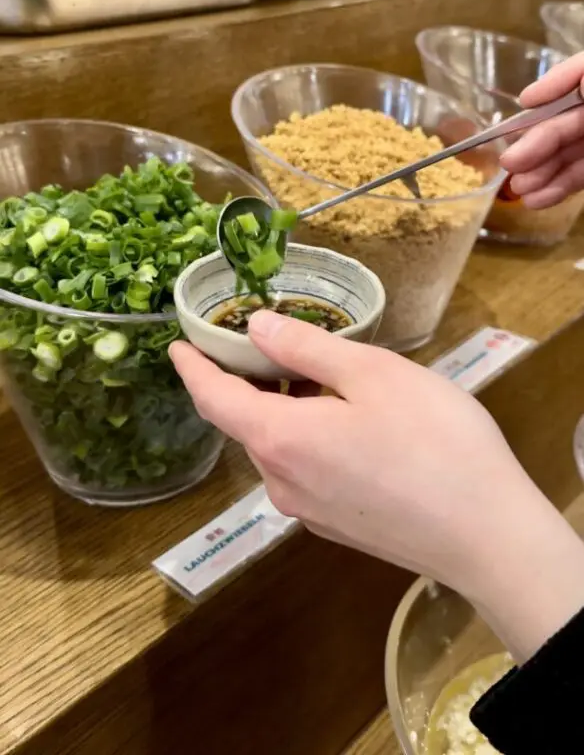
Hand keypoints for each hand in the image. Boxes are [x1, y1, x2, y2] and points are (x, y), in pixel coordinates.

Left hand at [171, 311, 583, 661]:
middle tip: (262, 343)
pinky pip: (303, 473)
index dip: (193, 369)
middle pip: (246, 424)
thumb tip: (255, 326)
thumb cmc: (434, 441)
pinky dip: (305, 438)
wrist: (487, 536)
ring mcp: (308, 513)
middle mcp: (281, 483)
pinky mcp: (337, 528)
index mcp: (281, 439)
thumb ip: (307, 348)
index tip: (178, 346)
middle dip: (245, 382)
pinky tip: (344, 423)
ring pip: (277, 449)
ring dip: (281, 410)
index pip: (214, 400)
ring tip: (314, 376)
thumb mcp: (373, 374)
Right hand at [502, 52, 583, 207]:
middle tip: (510, 163)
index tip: (524, 104)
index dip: (550, 91)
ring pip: (568, 154)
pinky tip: (536, 199)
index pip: (575, 79)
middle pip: (564, 124)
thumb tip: (529, 98)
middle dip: (536, 145)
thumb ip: (577, 76)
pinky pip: (580, 175)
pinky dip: (559, 188)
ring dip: (541, 173)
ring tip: (519, 188)